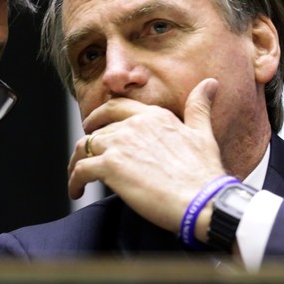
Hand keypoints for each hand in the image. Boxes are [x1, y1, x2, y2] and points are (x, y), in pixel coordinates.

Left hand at [68, 78, 226, 233]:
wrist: (202, 200)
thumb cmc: (204, 173)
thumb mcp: (203, 134)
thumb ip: (199, 107)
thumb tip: (210, 83)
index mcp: (153, 116)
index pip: (116, 107)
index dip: (99, 115)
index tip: (92, 125)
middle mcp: (133, 126)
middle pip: (97, 131)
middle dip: (87, 144)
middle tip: (82, 156)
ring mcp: (119, 145)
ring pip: (83, 147)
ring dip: (76, 162)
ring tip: (77, 177)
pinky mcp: (110, 167)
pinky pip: (80, 170)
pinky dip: (73, 181)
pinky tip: (76, 191)